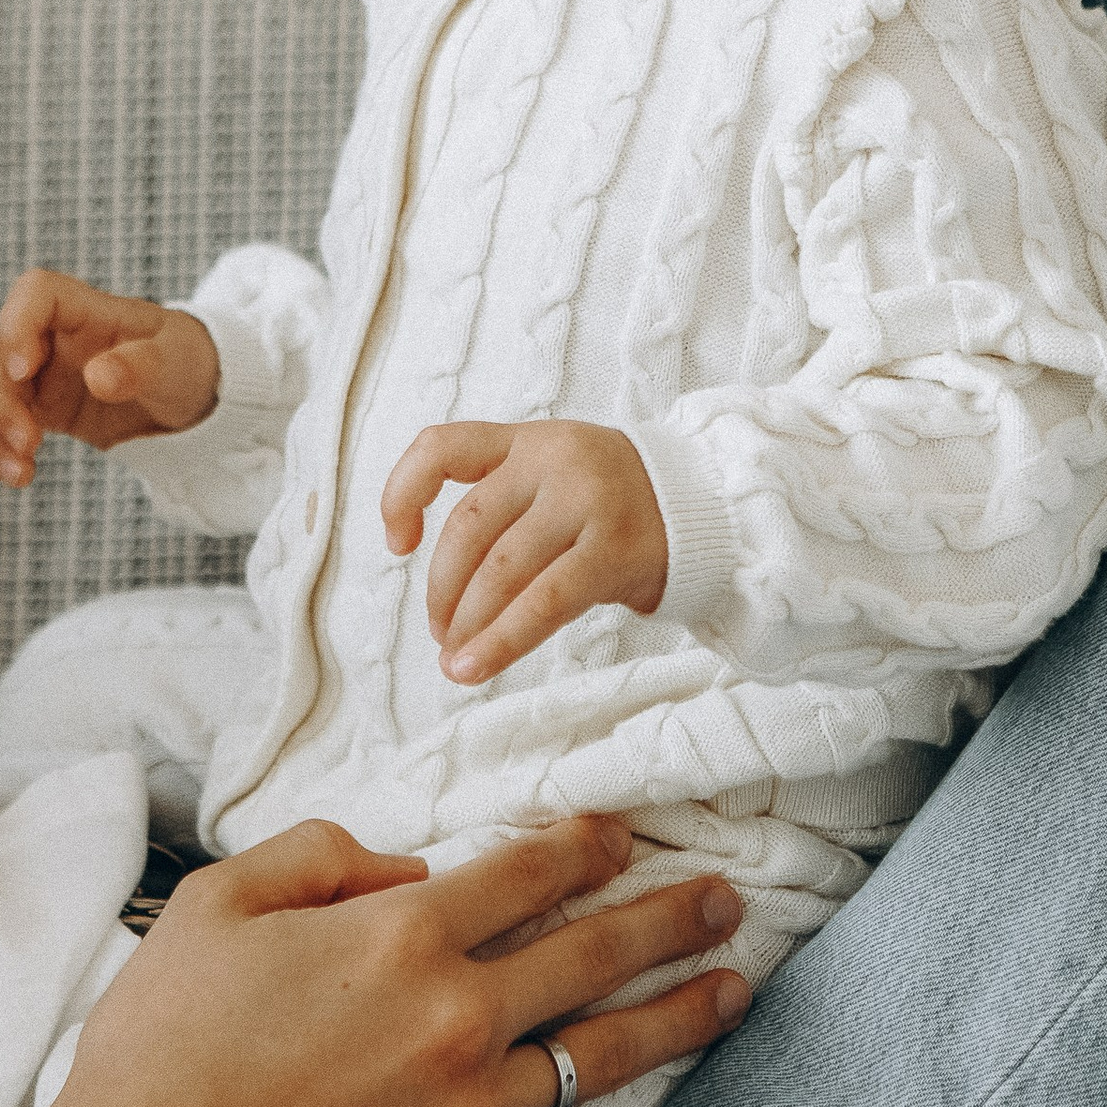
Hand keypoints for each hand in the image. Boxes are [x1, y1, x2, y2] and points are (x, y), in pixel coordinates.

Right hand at [0, 266, 218, 486]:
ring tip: (19, 475)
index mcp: (83, 309)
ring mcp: (35, 373)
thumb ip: (140, 366)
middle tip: (29, 444)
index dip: (17, 326)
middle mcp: (48, 336)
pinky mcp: (31, 407)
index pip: (33, 293)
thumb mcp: (175, 362)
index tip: (24, 371)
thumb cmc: (183, 362)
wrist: (185, 397)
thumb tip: (98, 377)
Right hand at [0, 814, 747, 1106]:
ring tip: (731, 995)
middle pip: (594, 953)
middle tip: (727, 900)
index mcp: (400, 937)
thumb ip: (311, 860)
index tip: (626, 832)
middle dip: (671, 919)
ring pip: (601, 1060)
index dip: (587, 842)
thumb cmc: (158, 1047)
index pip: (527, 870)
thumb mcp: (214, 906)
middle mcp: (454, 1017)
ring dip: (677, 1023)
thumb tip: (390, 864)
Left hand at [382, 420, 667, 681]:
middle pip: (467, 527)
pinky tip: (476, 666)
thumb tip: (445, 590)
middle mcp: (553, 460)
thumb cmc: (616, 505)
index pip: (443, 448)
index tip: (398, 545)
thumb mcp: (558, 477)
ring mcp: (585, 501)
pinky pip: (542, 602)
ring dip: (467, 623)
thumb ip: (503, 507)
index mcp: (528, 440)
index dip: (403, 493)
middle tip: (441, 632)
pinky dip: (501, 641)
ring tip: (456, 659)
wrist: (708, 509)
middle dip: (442, 589)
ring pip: (500, 569)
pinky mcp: (612, 549)